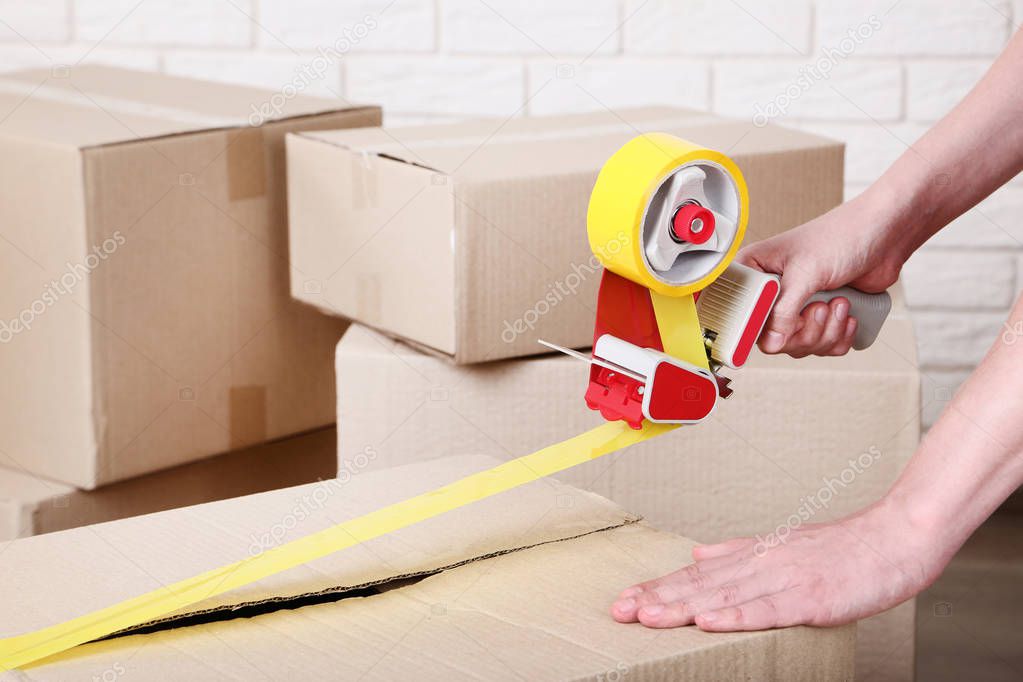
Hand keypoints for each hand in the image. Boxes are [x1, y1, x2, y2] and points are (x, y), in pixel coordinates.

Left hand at [609, 500, 943, 630]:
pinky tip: (709, 620)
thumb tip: (700, 555)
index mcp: (756, 556)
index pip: (697, 575)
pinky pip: (769, 609)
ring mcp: (786, 579)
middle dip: (658, 598)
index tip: (627, 597)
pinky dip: (737, 615)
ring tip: (647, 616)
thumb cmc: (846, 550)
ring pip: (725, 595)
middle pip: (701, 585)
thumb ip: (740, 552)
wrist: (897, 538)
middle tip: (620, 609)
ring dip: (683, 607)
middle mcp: (763, 563)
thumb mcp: (785, 547)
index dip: (660, 586)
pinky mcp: (812, 597)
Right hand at [740, 194, 902, 357]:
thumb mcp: (806, 272)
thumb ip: (784, 310)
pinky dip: (839, 336)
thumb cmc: (842, 236)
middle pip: (772, 338)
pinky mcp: (820, 318)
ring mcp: (796, 307)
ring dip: (826, 332)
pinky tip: (847, 313)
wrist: (885, 235)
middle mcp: (772, 293)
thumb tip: (772, 342)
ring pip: (799, 345)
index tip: (784, 323)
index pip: (740, 314)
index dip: (760, 326)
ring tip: (839, 303)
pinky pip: (822, 346)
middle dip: (805, 330)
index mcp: (756, 272)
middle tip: (820, 307)